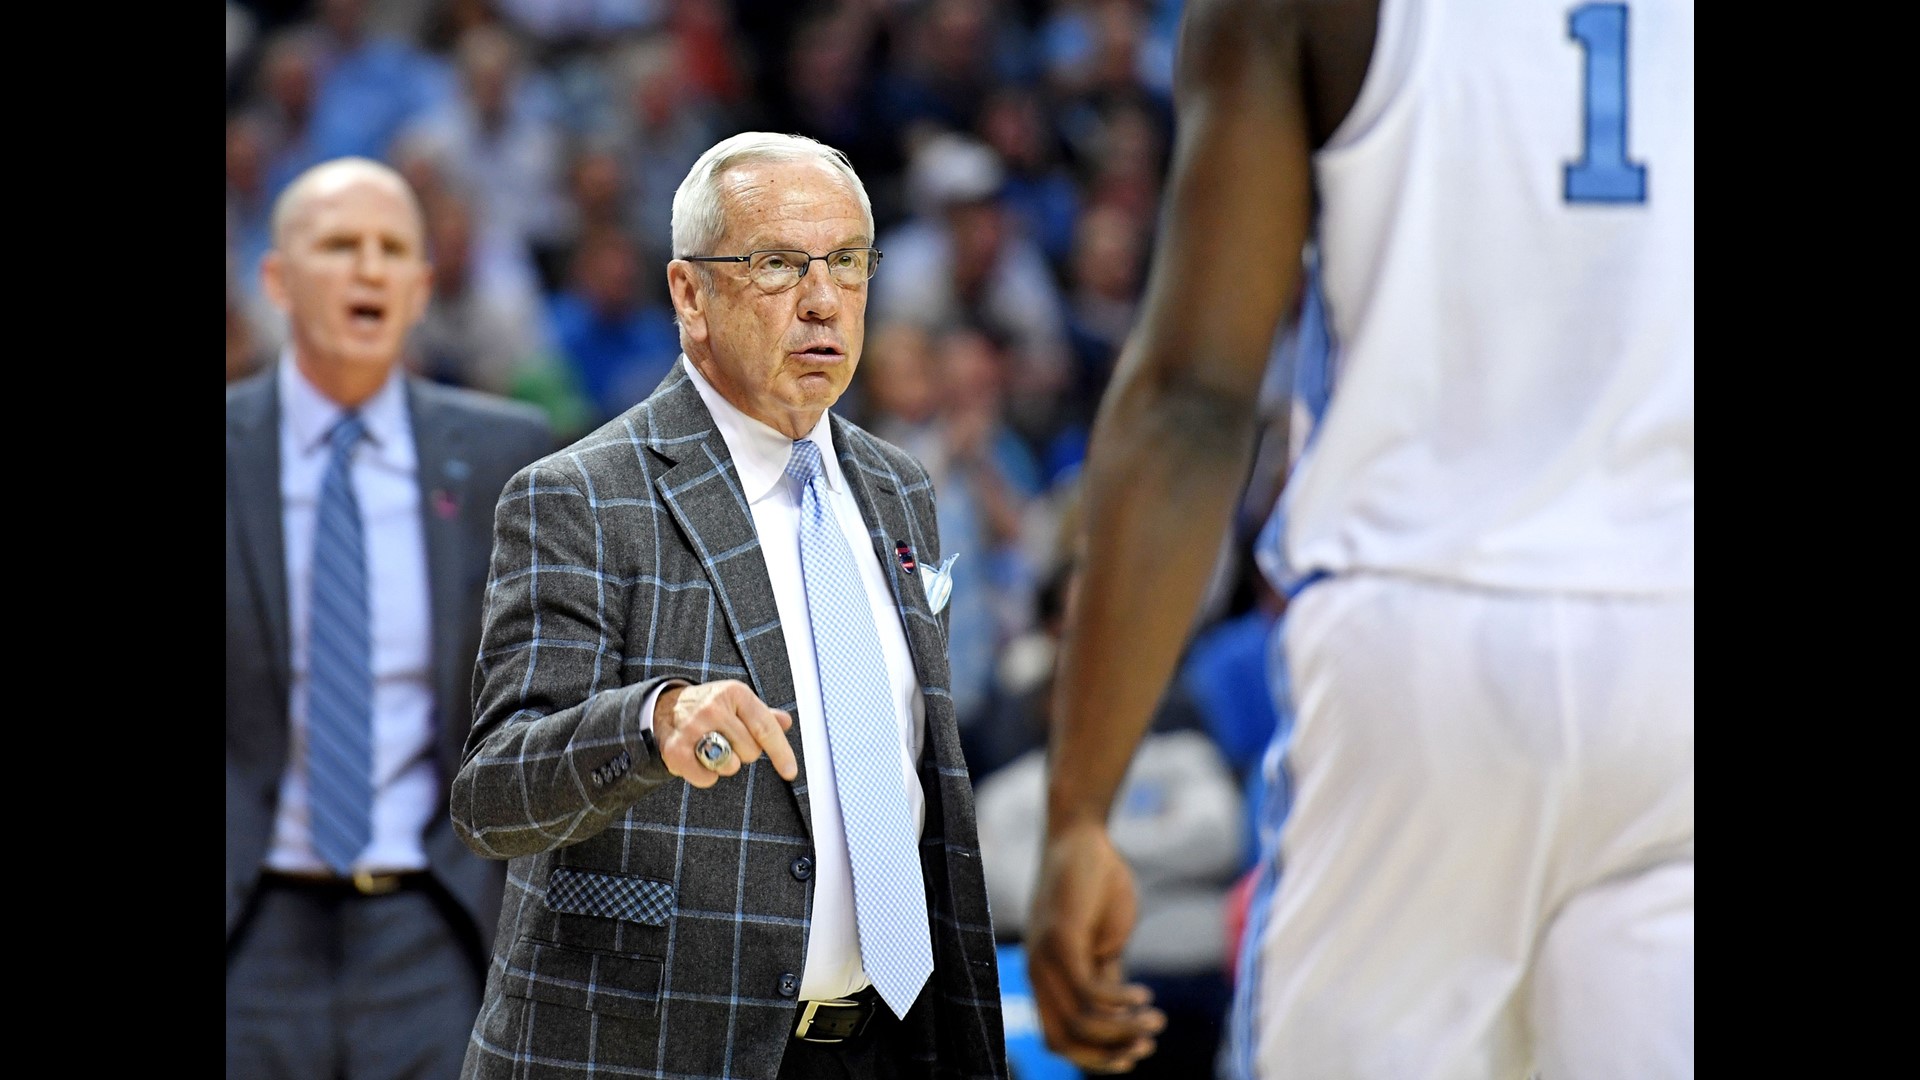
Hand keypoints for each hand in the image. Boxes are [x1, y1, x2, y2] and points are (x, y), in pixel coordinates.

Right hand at [653, 680, 796, 788]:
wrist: (663, 709)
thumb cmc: (708, 708)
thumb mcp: (736, 702)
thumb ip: (762, 715)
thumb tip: (786, 722)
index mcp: (734, 693)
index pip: (765, 728)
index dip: (781, 753)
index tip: (790, 772)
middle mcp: (714, 707)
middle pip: (751, 752)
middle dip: (743, 752)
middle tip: (726, 740)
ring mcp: (693, 728)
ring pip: (730, 766)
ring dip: (725, 765)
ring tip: (712, 748)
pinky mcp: (676, 750)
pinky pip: (707, 779)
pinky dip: (706, 776)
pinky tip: (698, 759)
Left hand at [1026, 818, 1164, 1071]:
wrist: (1081, 836)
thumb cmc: (1094, 886)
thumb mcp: (1102, 942)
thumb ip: (1106, 976)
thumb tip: (1121, 1017)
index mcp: (1043, 977)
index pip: (1057, 1039)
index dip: (1093, 1058)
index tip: (1132, 1057)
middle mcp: (1036, 972)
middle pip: (1063, 1040)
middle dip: (1106, 1056)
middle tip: (1145, 1047)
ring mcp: (1044, 957)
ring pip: (1080, 1020)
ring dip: (1122, 1030)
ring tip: (1155, 1021)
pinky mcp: (1060, 939)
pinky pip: (1089, 989)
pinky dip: (1119, 1002)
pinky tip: (1144, 996)